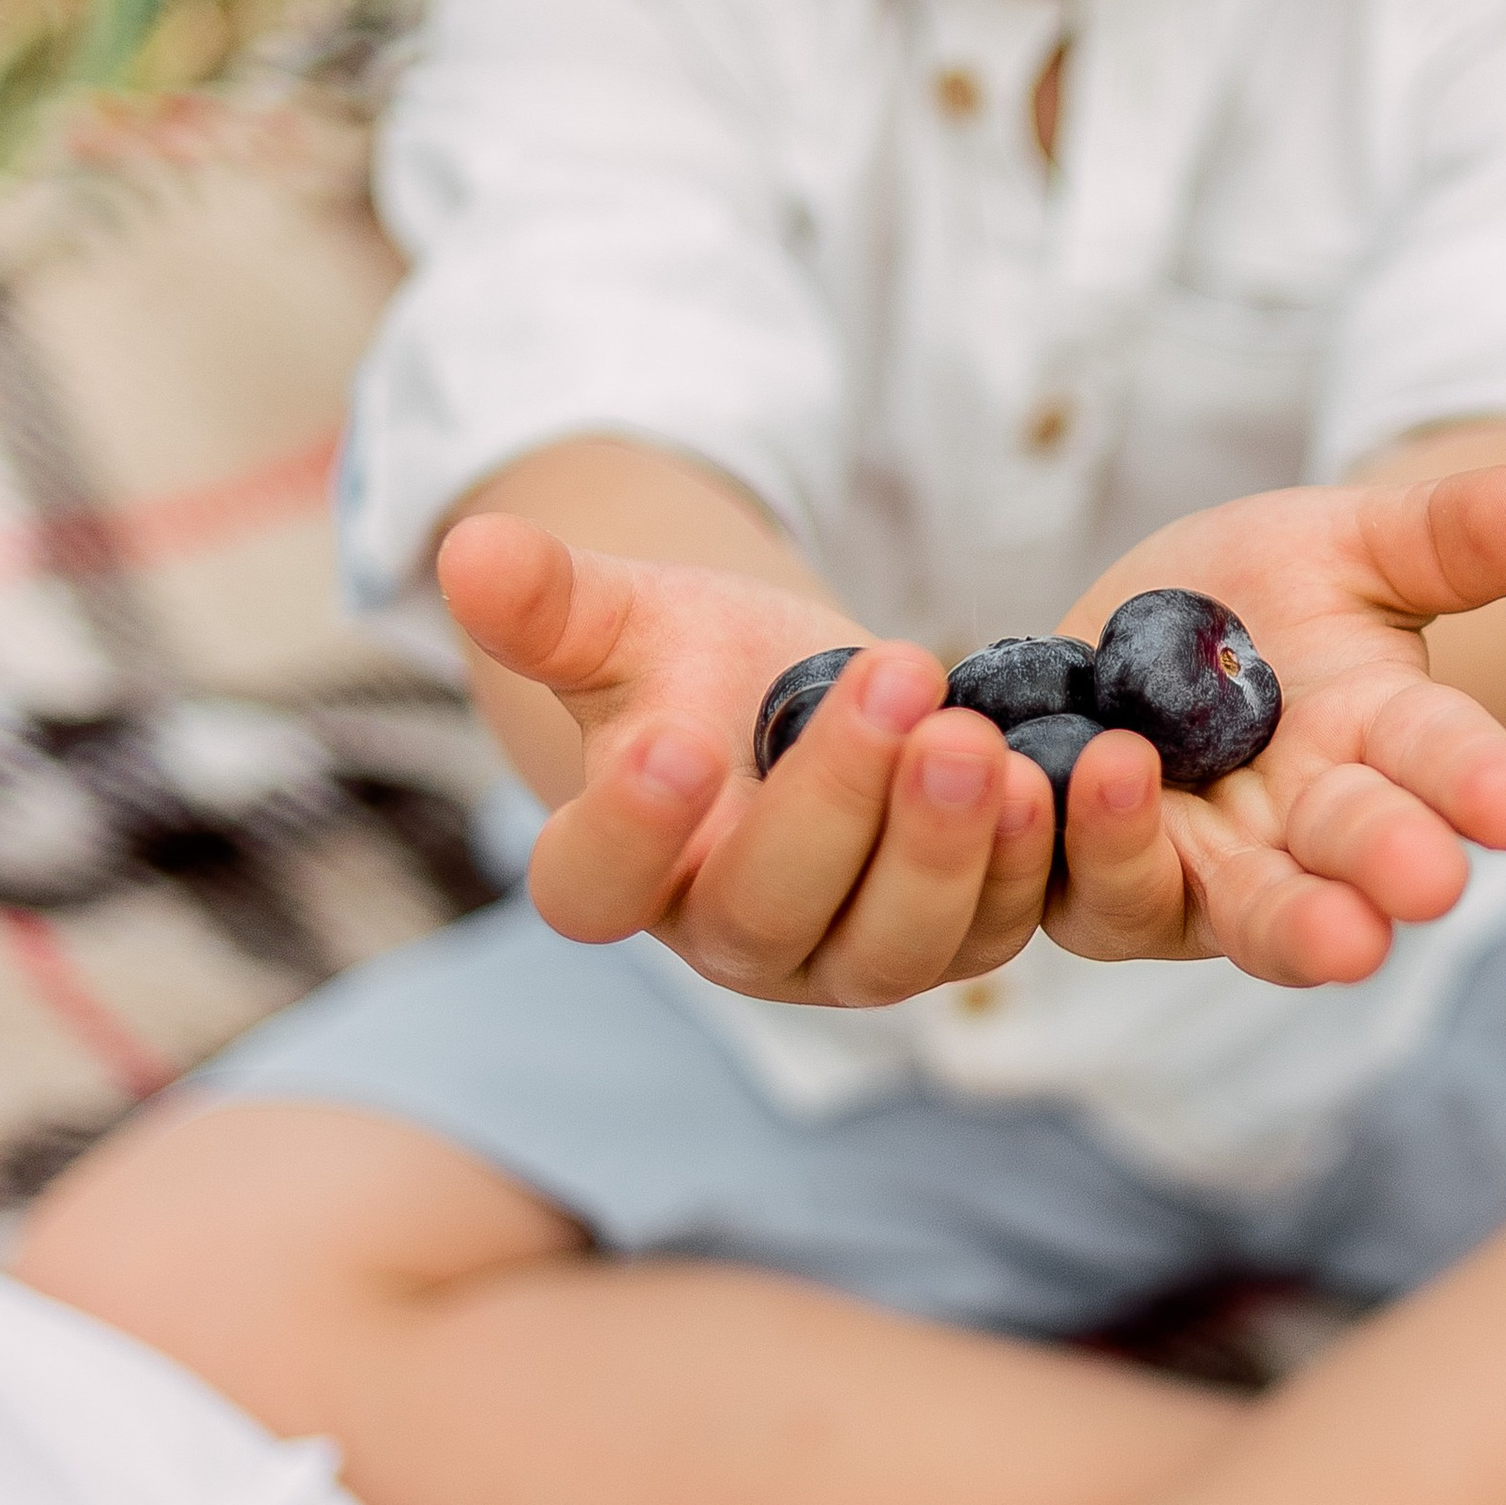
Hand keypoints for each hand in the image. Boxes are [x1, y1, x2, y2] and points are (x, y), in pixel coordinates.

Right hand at [438, 515, 1057, 1003]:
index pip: (595, 885)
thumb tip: (467, 548)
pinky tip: (1038, 777)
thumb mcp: (626, 619)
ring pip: (888, 947)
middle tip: (893, 685)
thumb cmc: (695, 665)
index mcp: (620, 871)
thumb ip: (549, 603)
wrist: (802, 691)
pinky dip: (1016, 865)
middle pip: (765, 912)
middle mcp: (728, 937)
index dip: (629, 832)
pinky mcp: (944, 941)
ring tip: (972, 740)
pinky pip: (986, 931)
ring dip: (938, 849)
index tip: (671, 744)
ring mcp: (840, 956)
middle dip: (834, 803)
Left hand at [1043, 465, 1505, 984]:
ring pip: (1210, 902)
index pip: (1442, 761)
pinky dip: (1059, 837)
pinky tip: (1037, 780)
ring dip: (1179, 866)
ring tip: (1145, 781)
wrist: (1134, 643)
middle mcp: (1300, 831)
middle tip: (1419, 888)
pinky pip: (1068, 877)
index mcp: (1381, 743)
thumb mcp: (1348, 544)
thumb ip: (1443, 536)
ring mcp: (1198, 871)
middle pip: (1343, 861)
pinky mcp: (1095, 881)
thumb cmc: (1262, 594)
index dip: (1478, 784)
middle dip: (1376, 869)